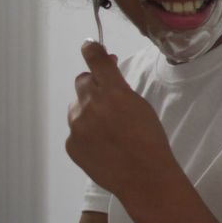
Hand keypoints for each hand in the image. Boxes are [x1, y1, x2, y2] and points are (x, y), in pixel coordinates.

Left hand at [67, 40, 177, 199]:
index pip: (96, 60)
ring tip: (108, 129)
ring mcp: (77, 126)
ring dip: (89, 110)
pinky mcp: (71, 144)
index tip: (89, 46)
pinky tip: (103, 145)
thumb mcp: (141, 106)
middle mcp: (90, 105)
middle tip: (107, 96)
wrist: (144, 176)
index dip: (92, 49)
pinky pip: (75, 130)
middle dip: (92, 84)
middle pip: (82, 82)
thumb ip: (120, 89)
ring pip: (77, 107)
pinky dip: (86, 133)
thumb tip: (107, 76)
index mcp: (113, 92)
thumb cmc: (150, 140)